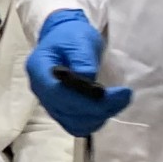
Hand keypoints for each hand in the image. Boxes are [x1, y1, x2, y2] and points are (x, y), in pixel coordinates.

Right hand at [27, 9, 132, 137]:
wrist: (66, 40)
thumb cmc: (71, 36)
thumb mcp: (79, 40)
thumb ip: (82, 60)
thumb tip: (90, 83)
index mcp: (38, 69)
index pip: (56, 93)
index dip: (83, 98)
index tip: (110, 93)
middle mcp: (39, 90)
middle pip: (66, 111)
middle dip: (97, 107)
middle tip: (124, 95)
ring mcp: (49, 103)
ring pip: (73, 123)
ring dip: (98, 116)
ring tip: (118, 100)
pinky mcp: (60, 110)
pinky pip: (76, 125)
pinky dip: (95, 120)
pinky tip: (108, 107)